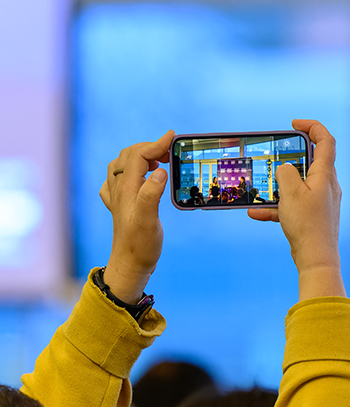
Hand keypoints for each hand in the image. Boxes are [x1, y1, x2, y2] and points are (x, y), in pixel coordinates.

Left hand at [99, 130, 174, 303]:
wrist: (129, 266)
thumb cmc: (140, 245)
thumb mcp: (149, 219)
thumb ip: (152, 193)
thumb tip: (160, 171)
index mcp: (127, 189)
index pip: (138, 155)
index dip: (156, 144)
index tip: (173, 138)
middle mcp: (119, 190)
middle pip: (129, 156)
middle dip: (149, 147)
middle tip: (169, 152)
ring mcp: (118, 198)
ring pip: (121, 166)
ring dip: (139, 157)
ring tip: (157, 161)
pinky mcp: (120, 207)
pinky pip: (117, 181)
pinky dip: (129, 172)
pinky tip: (137, 179)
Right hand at [248, 120, 345, 299]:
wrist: (316, 258)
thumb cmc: (307, 225)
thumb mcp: (290, 192)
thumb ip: (285, 172)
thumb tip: (285, 168)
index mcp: (325, 175)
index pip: (325, 140)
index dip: (312, 127)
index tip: (294, 124)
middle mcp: (326, 186)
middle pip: (311, 162)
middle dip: (291, 159)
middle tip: (276, 156)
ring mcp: (320, 202)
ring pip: (298, 186)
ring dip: (279, 187)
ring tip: (262, 190)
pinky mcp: (313, 216)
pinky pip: (293, 205)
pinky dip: (277, 207)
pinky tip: (257, 213)